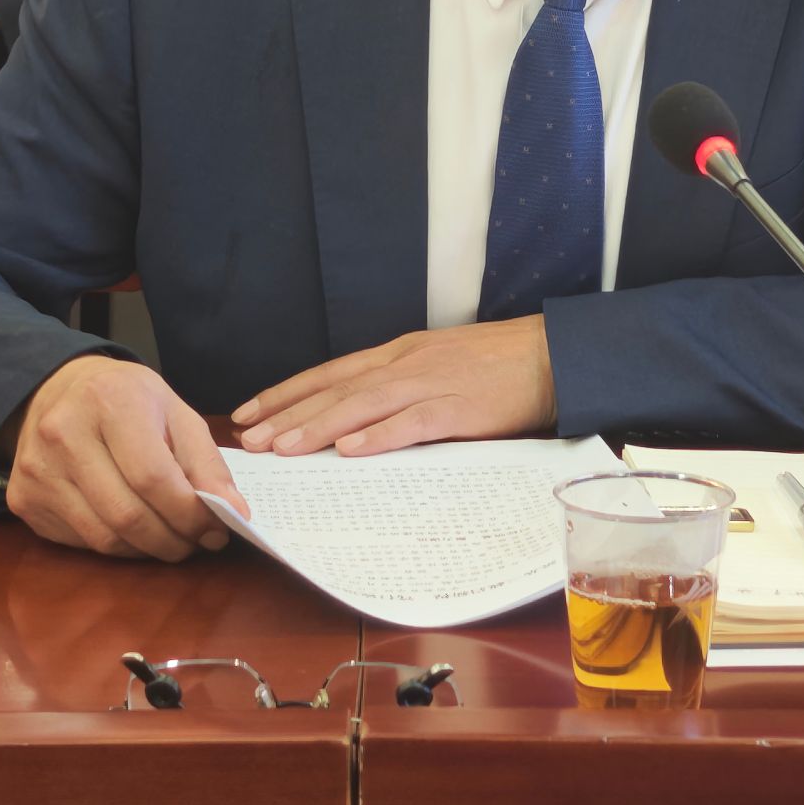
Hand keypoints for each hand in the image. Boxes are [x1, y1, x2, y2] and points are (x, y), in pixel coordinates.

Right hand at [5, 356, 247, 560]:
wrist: (55, 389)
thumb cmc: (126, 399)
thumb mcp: (175, 412)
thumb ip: (206, 462)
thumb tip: (234, 513)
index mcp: (110, 401)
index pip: (153, 477)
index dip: (189, 514)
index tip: (217, 530)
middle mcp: (64, 434)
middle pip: (127, 515)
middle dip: (172, 540)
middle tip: (196, 543)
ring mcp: (37, 470)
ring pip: (103, 537)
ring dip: (146, 550)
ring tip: (171, 541)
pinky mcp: (23, 499)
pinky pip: (80, 542)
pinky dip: (116, 545)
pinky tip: (132, 531)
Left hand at [232, 315, 556, 457]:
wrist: (555, 354)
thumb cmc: (500, 366)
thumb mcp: (441, 366)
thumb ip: (403, 389)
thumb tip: (361, 422)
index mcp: (401, 354)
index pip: (331, 373)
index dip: (288, 392)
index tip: (250, 412)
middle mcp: (407, 363)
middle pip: (337, 389)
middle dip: (289, 414)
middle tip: (248, 439)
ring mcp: (432, 383)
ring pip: (364, 404)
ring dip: (320, 426)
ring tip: (283, 447)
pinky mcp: (460, 407)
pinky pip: (413, 422)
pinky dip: (380, 435)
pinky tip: (351, 451)